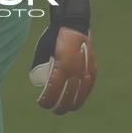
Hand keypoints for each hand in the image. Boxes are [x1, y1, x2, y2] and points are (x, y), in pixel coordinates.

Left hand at [29, 0, 96, 115]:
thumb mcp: (43, 49)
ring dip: (73, 103)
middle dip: (60, 105)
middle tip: (54, 109)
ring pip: (81, 92)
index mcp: (62, 65)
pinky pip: (89, 84)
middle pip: (68, 95)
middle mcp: (75, 69)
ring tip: (67, 109)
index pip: (54, 90)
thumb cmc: (55, 35)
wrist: (74, 22)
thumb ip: (41, 66)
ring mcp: (86, 68)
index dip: (48, 100)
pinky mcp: (93, 66)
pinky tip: (79, 99)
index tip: (42, 104)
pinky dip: (84, 93)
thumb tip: (38, 82)